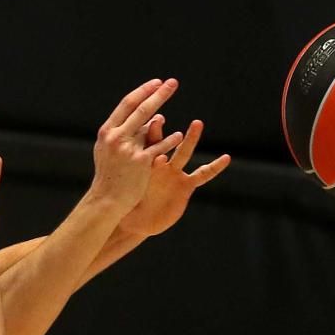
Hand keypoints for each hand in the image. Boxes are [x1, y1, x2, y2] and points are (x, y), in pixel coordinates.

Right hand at [91, 79, 184, 212]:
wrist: (106, 200)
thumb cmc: (110, 176)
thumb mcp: (111, 151)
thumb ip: (129, 133)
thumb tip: (154, 118)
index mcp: (107, 131)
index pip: (127, 105)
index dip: (143, 92)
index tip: (156, 83)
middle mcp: (116, 136)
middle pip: (140, 109)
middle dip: (158, 94)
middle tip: (172, 83)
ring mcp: (128, 148)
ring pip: (150, 123)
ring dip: (165, 110)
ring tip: (179, 106)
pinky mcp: (141, 161)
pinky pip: (159, 147)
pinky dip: (169, 140)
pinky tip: (179, 135)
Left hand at [118, 116, 229, 236]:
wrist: (139, 222)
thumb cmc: (130, 203)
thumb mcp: (125, 185)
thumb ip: (122, 169)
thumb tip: (107, 151)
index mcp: (144, 161)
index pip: (146, 141)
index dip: (150, 130)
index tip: (154, 118)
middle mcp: (161, 163)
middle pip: (164, 142)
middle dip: (167, 128)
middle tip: (169, 112)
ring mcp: (174, 173)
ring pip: (183, 152)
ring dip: (190, 139)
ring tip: (197, 123)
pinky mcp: (186, 185)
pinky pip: (202, 175)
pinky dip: (214, 167)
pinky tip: (226, 158)